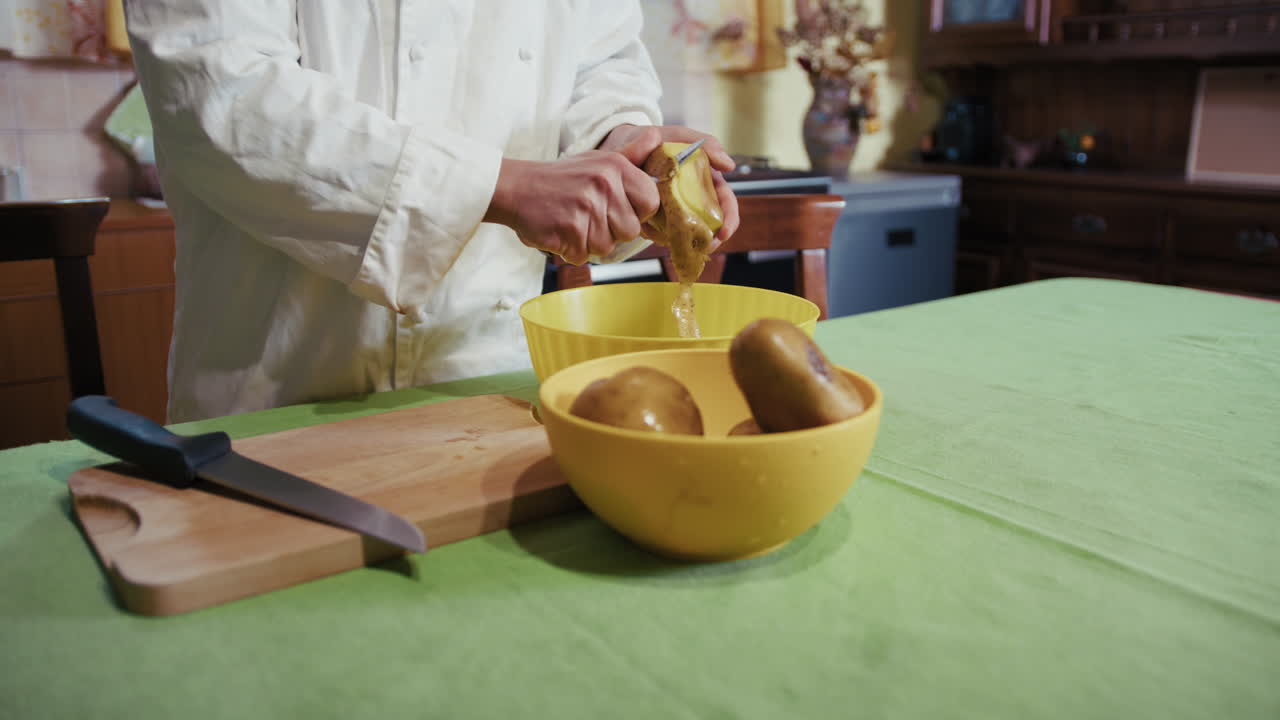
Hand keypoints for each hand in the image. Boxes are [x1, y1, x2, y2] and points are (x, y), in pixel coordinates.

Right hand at [484, 152, 659, 265]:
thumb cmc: (562, 177)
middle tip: (589, 215)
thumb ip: (632, 155)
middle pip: (630, 231)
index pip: (651, 202)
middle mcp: (604, 185)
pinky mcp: (568, 230)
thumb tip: (656, 137)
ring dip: (589, 242)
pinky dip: (571, 250)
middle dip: (611, 231)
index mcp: (615, 167)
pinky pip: (583, 256)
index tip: (618, 208)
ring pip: (606, 247)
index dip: (637, 212)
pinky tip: (561, 230)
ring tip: (573, 221)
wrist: (517, 187)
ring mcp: (586, 208)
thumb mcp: (598, 159)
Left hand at [598, 124, 739, 250]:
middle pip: (709, 225)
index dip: (729, 219)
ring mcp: (673, 212)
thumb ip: (705, 145)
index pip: (725, 203)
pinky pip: (661, 236)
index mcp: (704, 182)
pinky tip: (650, 232)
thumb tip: (729, 165)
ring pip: (686, 235)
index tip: (724, 232)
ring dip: (684, 242)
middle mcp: (691, 200)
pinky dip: (659, 238)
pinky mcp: (654, 220)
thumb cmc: (654, 140)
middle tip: (703, 247)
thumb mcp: (680, 137)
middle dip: (709, 240)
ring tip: (672, 239)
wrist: (620, 148)